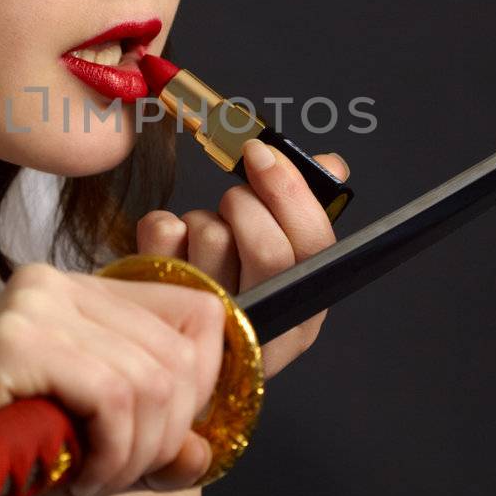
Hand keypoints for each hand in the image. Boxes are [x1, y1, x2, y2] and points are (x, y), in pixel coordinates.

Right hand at [0, 263, 225, 495]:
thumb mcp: (95, 450)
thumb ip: (155, 447)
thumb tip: (205, 453)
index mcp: (84, 291)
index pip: (198, 312)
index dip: (201, 386)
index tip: (159, 441)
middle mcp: (60, 281)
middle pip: (181, 355)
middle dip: (164, 436)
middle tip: (115, 476)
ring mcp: (36, 303)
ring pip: (152, 381)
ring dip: (133, 455)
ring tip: (90, 482)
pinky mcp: (16, 337)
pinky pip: (113, 397)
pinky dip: (110, 454)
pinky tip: (77, 480)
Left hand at [136, 143, 348, 379]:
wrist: (174, 343)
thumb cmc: (234, 290)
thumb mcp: (279, 262)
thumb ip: (303, 213)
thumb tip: (330, 164)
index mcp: (304, 307)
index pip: (316, 245)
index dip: (291, 191)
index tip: (261, 153)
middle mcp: (266, 323)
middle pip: (267, 248)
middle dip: (244, 203)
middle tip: (232, 200)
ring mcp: (213, 322)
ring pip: (213, 236)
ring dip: (203, 219)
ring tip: (201, 240)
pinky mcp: (166, 308)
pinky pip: (166, 235)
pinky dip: (164, 225)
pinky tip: (172, 251)